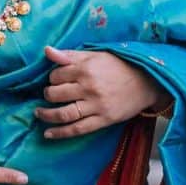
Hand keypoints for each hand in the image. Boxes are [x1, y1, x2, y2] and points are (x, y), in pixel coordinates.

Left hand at [36, 45, 170, 141]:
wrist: (146, 81)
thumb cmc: (118, 66)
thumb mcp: (95, 55)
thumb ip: (70, 55)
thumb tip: (47, 50)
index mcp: (86, 68)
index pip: (56, 75)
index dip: (52, 78)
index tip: (55, 80)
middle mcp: (89, 87)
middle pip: (56, 94)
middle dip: (47, 95)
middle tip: (48, 95)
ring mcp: (96, 105)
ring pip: (64, 114)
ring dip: (47, 115)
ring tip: (39, 114)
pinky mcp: (103, 120)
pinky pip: (78, 129)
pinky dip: (60, 133)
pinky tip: (48, 134)